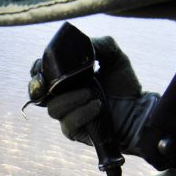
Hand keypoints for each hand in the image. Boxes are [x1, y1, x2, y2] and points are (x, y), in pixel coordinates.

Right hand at [28, 35, 158, 159]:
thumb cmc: (124, 84)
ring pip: (53, 109)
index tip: (43, 64)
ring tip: (90, 93)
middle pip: (37, 94)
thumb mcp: (114, 56)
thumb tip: (83, 42)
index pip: (41, 74)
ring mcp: (67, 116)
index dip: (37, 69)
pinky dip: (81, 113)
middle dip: (38, 86)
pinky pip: (68, 124)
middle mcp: (63, 97)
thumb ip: (98, 44)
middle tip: (50, 81)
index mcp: (66, 79)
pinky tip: (96, 106)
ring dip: (69, 98)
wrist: (139, 109)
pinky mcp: (76, 132)